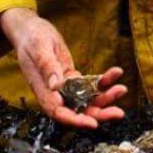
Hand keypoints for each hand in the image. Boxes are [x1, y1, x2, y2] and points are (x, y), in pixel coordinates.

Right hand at [0, 7, 126, 127]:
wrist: (31, 30)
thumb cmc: (32, 38)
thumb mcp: (38, 49)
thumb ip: (47, 67)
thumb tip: (56, 86)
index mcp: (43, 90)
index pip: (59, 111)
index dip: (76, 120)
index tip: (93, 123)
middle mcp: (54, 92)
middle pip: (77, 110)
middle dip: (98, 113)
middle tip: (118, 112)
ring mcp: (65, 86)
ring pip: (87, 99)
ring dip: (105, 98)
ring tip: (121, 89)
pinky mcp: (72, 78)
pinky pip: (90, 85)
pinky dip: (103, 81)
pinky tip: (115, 73)